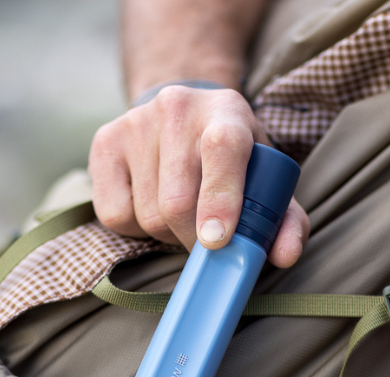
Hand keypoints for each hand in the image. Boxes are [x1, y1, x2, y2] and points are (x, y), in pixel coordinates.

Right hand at [88, 85, 309, 267]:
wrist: (181, 113)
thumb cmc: (232, 156)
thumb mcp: (266, 177)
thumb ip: (284, 219)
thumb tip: (284, 255)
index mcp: (226, 111)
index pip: (222, 149)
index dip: (220, 198)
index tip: (218, 240)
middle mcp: (177, 108)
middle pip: (177, 201)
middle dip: (194, 239)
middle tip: (208, 244)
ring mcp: (135, 122)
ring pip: (147, 214)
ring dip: (168, 234)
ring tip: (182, 217)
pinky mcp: (104, 142)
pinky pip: (115, 214)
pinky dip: (136, 228)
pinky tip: (151, 206)